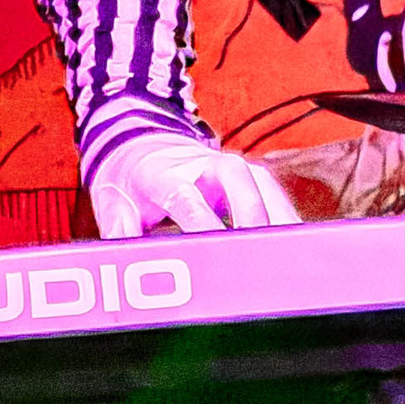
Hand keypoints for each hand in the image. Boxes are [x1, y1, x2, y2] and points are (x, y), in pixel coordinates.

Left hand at [88, 133, 299, 239]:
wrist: (142, 144)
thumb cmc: (129, 180)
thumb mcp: (110, 198)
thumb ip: (116, 223)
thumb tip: (124, 245)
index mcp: (162, 171)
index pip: (184, 197)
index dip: (201, 223)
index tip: (212, 251)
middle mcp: (200, 164)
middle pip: (236, 180)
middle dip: (250, 216)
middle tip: (259, 259)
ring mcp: (228, 167)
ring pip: (262, 184)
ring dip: (277, 218)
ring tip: (286, 259)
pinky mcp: (247, 177)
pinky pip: (273, 195)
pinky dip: (285, 221)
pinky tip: (294, 251)